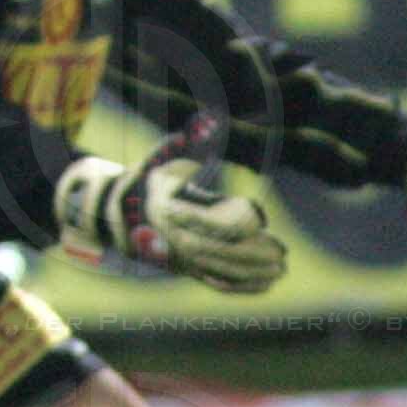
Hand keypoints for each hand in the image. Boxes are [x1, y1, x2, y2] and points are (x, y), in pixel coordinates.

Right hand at [55, 113, 287, 293]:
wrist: (125, 214)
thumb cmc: (153, 182)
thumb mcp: (165, 158)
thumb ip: (188, 143)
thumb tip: (211, 119)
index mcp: (174, 209)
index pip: (216, 222)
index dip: (242, 219)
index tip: (259, 212)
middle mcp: (178, 238)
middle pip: (225, 252)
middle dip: (257, 252)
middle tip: (281, 249)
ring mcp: (183, 259)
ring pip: (225, 272)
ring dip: (256, 272)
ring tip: (280, 268)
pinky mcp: (189, 271)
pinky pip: (220, 284)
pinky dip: (245, 287)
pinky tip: (266, 284)